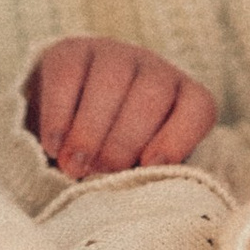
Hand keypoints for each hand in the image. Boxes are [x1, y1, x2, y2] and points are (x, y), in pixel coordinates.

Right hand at [26, 35, 218, 176]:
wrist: (64, 128)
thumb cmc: (112, 159)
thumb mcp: (136, 170)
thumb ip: (145, 179)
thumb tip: (137, 199)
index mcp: (183, 99)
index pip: (197, 107)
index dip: (178, 137)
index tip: (150, 165)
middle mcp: (154, 70)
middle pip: (152, 94)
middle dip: (124, 138)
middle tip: (100, 171)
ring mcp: (114, 54)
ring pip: (112, 79)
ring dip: (91, 127)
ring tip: (74, 164)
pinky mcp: (72, 50)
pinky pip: (68, 73)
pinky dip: (59, 112)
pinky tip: (52, 143)